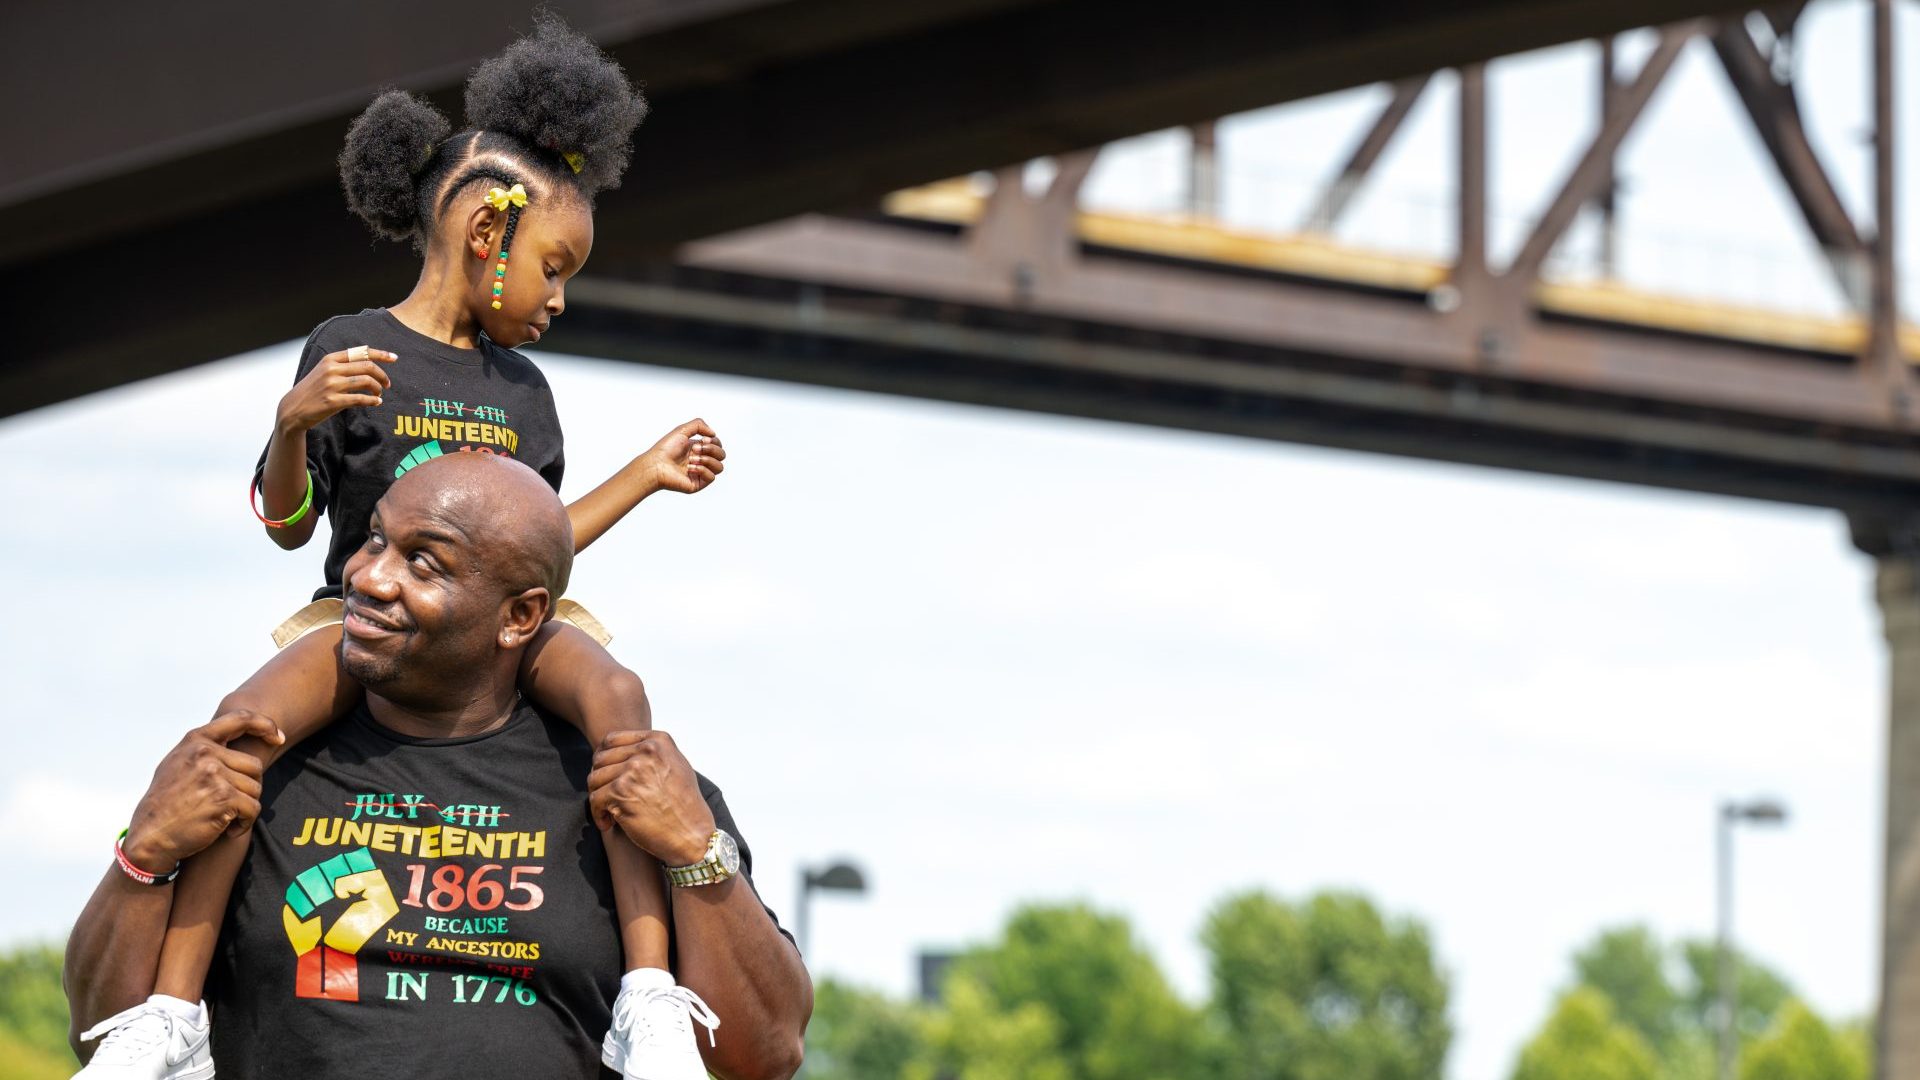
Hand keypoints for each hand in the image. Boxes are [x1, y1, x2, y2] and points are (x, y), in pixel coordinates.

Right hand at [122, 711, 285, 870]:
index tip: (277, 736)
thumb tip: (236, 735)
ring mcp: (214, 774)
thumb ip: (204, 750)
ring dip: (245, 808)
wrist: (150, 836)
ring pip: (255, 788)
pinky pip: (253, 808)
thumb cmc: (167, 803)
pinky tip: (228, 830)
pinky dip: (245, 823)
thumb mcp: (178, 764)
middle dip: (248, 787)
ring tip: (224, 817)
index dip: (264, 725)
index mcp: (196, 740)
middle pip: (254, 766)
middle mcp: (205, 753)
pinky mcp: (223, 797)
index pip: (240, 719)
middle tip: (229, 805)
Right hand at [276, 346, 395, 433]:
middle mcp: (331, 369)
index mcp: (330, 359)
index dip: (380, 354)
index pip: (361, 352)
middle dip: (382, 375)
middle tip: (387, 384)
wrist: (292, 409)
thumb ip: (343, 365)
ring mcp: (331, 385)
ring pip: (366, 382)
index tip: (394, 357)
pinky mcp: (333, 401)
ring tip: (379, 394)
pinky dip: (372, 401)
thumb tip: (370, 360)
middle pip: (367, 366)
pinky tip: (376, 403)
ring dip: (378, 389)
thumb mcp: (324, 371)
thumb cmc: (313, 390)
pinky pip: (360, 399)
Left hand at [587, 731, 716, 865]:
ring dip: (598, 797)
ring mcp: (633, 770)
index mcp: (658, 741)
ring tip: (609, 811)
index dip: (603, 759)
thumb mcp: (676, 765)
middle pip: (600, 759)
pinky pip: (594, 799)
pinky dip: (598, 814)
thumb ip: (652, 754)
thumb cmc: (685, 806)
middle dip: (600, 780)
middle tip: (606, 797)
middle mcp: (645, 751)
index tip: (606, 775)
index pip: (611, 740)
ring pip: (594, 779)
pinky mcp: (621, 792)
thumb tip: (622, 751)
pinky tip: (609, 823)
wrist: (692, 834)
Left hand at [635, 419, 725, 495]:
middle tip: (695, 450)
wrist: (656, 464)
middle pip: (722, 455)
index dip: (714, 441)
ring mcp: (700, 473)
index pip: (717, 445)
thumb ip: (699, 425)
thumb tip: (713, 434)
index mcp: (698, 449)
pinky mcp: (698, 483)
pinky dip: (702, 470)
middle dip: (711, 449)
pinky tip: (690, 468)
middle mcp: (701, 460)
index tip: (703, 439)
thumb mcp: (683, 430)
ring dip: (707, 460)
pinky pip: (712, 477)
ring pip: (719, 466)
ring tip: (691, 459)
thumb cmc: (665, 449)